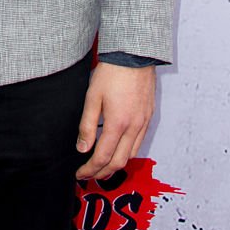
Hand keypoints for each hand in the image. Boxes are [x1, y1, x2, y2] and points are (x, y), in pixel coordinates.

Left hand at [75, 62, 154, 179]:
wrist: (134, 55)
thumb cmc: (112, 72)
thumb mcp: (92, 97)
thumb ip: (87, 125)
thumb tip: (82, 148)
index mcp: (118, 123)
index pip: (103, 157)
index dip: (90, 169)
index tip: (80, 174)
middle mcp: (134, 127)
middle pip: (119, 162)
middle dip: (103, 172)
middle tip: (89, 174)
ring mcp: (143, 122)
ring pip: (131, 154)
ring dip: (116, 164)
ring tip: (102, 165)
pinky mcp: (148, 116)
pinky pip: (139, 142)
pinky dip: (127, 151)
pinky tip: (118, 147)